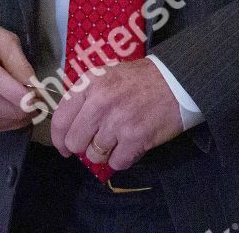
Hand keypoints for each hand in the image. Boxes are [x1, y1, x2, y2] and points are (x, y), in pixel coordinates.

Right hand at [0, 17, 36, 132]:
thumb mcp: (4, 39)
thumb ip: (19, 62)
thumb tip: (33, 86)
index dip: (12, 91)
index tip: (34, 98)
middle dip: (17, 109)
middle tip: (39, 106)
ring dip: (13, 119)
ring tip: (32, 112)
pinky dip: (4, 123)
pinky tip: (17, 116)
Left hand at [50, 58, 182, 171]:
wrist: (178, 80)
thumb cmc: (142, 79)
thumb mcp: (107, 76)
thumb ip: (86, 97)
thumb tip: (69, 127)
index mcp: (89, 85)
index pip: (60, 120)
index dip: (60, 139)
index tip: (65, 147)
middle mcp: (100, 103)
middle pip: (75, 142)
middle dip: (85, 146)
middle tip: (100, 141)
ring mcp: (117, 121)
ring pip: (95, 155)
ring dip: (107, 152)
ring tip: (121, 138)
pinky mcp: (135, 137)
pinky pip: (117, 162)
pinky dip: (124, 157)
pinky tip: (132, 144)